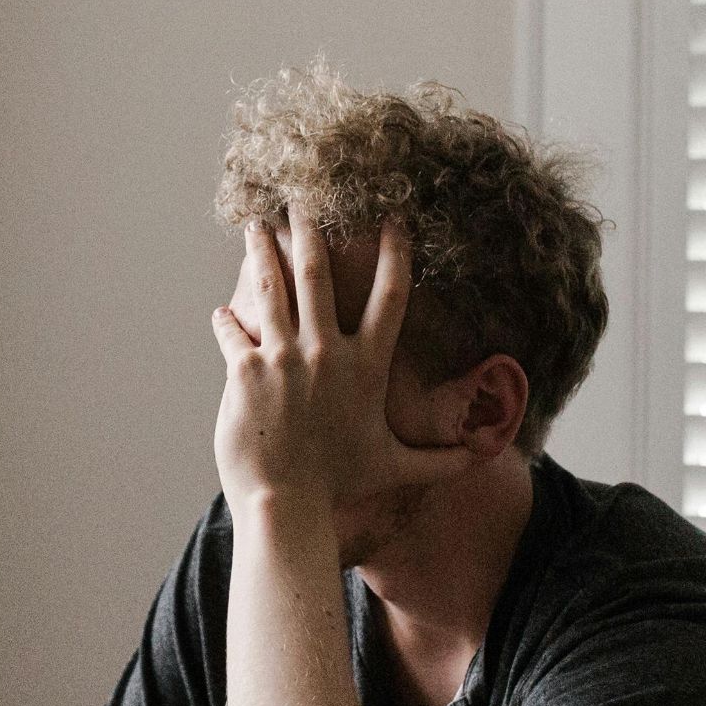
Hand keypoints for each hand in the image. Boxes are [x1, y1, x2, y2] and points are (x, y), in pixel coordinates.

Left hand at [209, 209, 475, 515]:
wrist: (287, 504)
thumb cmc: (341, 485)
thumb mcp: (395, 468)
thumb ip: (440, 461)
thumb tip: (483, 460)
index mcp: (366, 365)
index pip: (390, 296)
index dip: (394, 254)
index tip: (393, 220)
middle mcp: (326, 351)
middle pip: (318, 273)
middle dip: (309, 232)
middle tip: (301, 201)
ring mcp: (283, 357)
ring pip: (270, 287)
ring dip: (261, 253)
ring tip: (254, 226)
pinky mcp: (245, 370)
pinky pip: (232, 331)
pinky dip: (227, 320)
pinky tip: (222, 312)